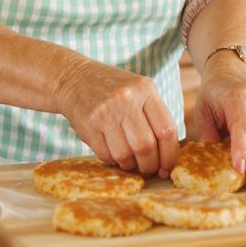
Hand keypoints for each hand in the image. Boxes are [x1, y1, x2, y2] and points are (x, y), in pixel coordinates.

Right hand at [55, 58, 179, 176]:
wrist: (74, 78)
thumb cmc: (114, 89)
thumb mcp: (139, 91)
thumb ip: (156, 117)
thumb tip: (170, 155)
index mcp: (145, 89)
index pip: (166, 130)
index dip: (170, 155)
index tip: (167, 168)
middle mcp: (126, 99)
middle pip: (146, 146)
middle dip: (149, 165)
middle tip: (148, 168)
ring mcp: (105, 112)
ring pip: (125, 155)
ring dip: (130, 165)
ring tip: (129, 160)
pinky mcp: (88, 124)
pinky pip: (106, 155)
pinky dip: (112, 160)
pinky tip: (112, 152)